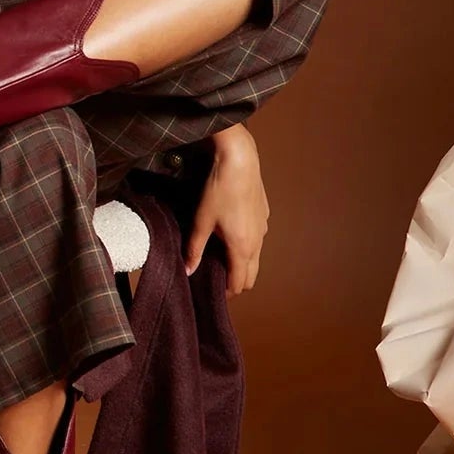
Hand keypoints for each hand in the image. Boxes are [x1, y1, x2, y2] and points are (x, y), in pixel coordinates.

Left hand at [183, 127, 268, 295]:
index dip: (227, 292)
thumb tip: (188, 271)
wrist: (240, 160)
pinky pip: (258, 238)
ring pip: (256, 256)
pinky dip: (247, 244)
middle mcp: (258, 242)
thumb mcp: (201, 221)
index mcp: (242, 248)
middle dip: (237, 281)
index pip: (239, 283)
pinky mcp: (264, 214)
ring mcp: (264, 228)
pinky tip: (231, 232)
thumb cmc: (219, 191)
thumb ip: (194, 249)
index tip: (213, 291)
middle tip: (217, 278)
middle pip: (252, 275)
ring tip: (221, 256)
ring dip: (242, 262)